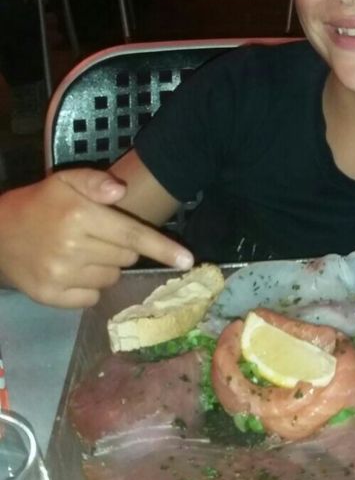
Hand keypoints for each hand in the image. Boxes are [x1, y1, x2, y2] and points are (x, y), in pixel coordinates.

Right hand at [0, 169, 192, 308]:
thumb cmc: (41, 204)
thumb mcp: (66, 181)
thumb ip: (96, 181)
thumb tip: (121, 191)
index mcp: (80, 216)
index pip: (132, 235)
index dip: (162, 248)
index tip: (187, 260)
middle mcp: (72, 248)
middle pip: (127, 257)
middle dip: (122, 247)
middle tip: (98, 235)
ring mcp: (60, 276)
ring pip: (112, 278)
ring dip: (106, 267)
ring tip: (82, 252)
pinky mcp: (51, 297)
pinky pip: (92, 298)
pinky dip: (89, 287)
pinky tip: (72, 271)